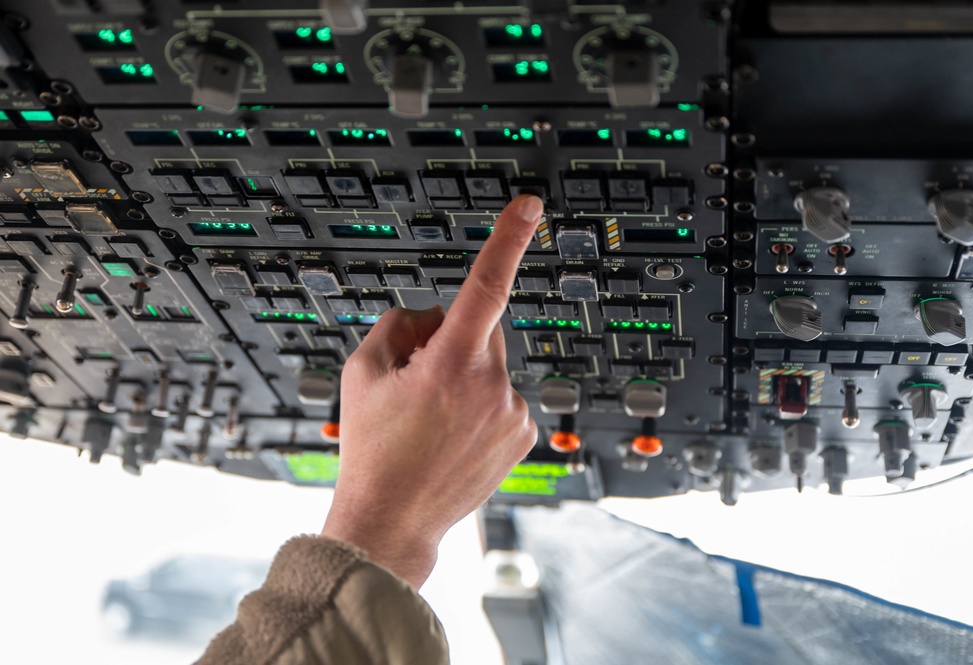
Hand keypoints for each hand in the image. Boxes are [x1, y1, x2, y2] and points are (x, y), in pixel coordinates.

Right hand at [321, 195, 543, 587]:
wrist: (393, 519)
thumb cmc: (373, 450)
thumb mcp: (361, 372)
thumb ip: (397, 324)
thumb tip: (428, 317)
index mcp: (451, 363)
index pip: (484, 285)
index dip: (507, 240)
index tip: (528, 208)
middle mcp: (492, 385)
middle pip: (481, 328)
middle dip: (452, 338)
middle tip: (416, 375)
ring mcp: (511, 412)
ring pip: (491, 366)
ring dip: (466, 375)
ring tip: (430, 417)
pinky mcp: (522, 434)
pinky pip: (502, 396)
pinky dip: (481, 403)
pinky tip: (451, 432)